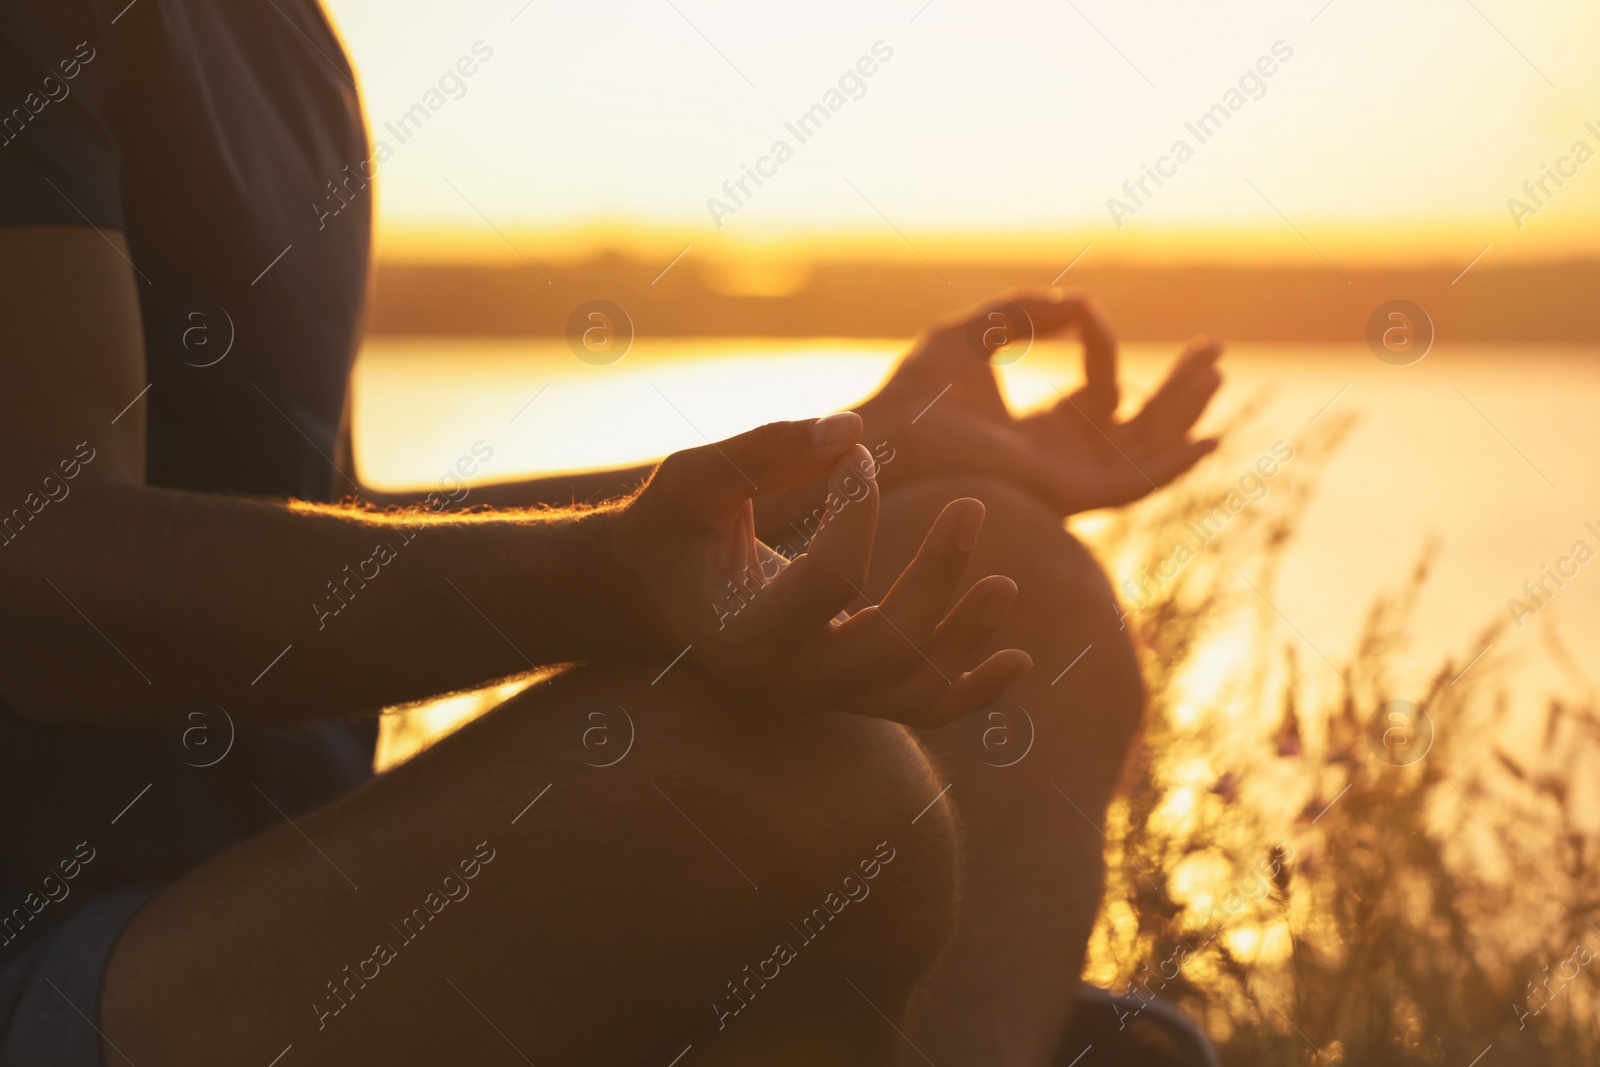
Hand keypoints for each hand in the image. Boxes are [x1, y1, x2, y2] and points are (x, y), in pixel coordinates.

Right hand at [608, 413, 1032, 726]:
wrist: (657, 590)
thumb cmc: (674, 526)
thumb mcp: (698, 477)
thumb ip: (766, 451)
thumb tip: (854, 429)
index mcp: (741, 636)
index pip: (830, 582)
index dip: (860, 513)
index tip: (861, 456)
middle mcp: (784, 683)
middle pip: (888, 645)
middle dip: (939, 576)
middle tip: (972, 506)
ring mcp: (819, 699)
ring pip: (913, 688)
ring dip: (967, 638)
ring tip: (1005, 583)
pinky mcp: (847, 695)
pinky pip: (922, 709)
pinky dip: (974, 690)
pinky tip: (1020, 658)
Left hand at [857, 289, 1223, 514]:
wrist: (893, 432)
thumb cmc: (917, 394)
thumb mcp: (974, 335)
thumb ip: (1024, 314)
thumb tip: (1079, 303)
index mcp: (1041, 432)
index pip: (1095, 389)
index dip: (1100, 346)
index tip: (1084, 312)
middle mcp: (1061, 461)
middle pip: (1138, 428)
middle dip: (1178, 389)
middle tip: (1213, 350)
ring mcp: (1068, 481)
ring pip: (1147, 451)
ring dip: (1185, 413)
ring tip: (1216, 372)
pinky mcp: (1069, 494)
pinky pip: (1136, 486)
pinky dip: (1176, 465)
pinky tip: (1210, 440)